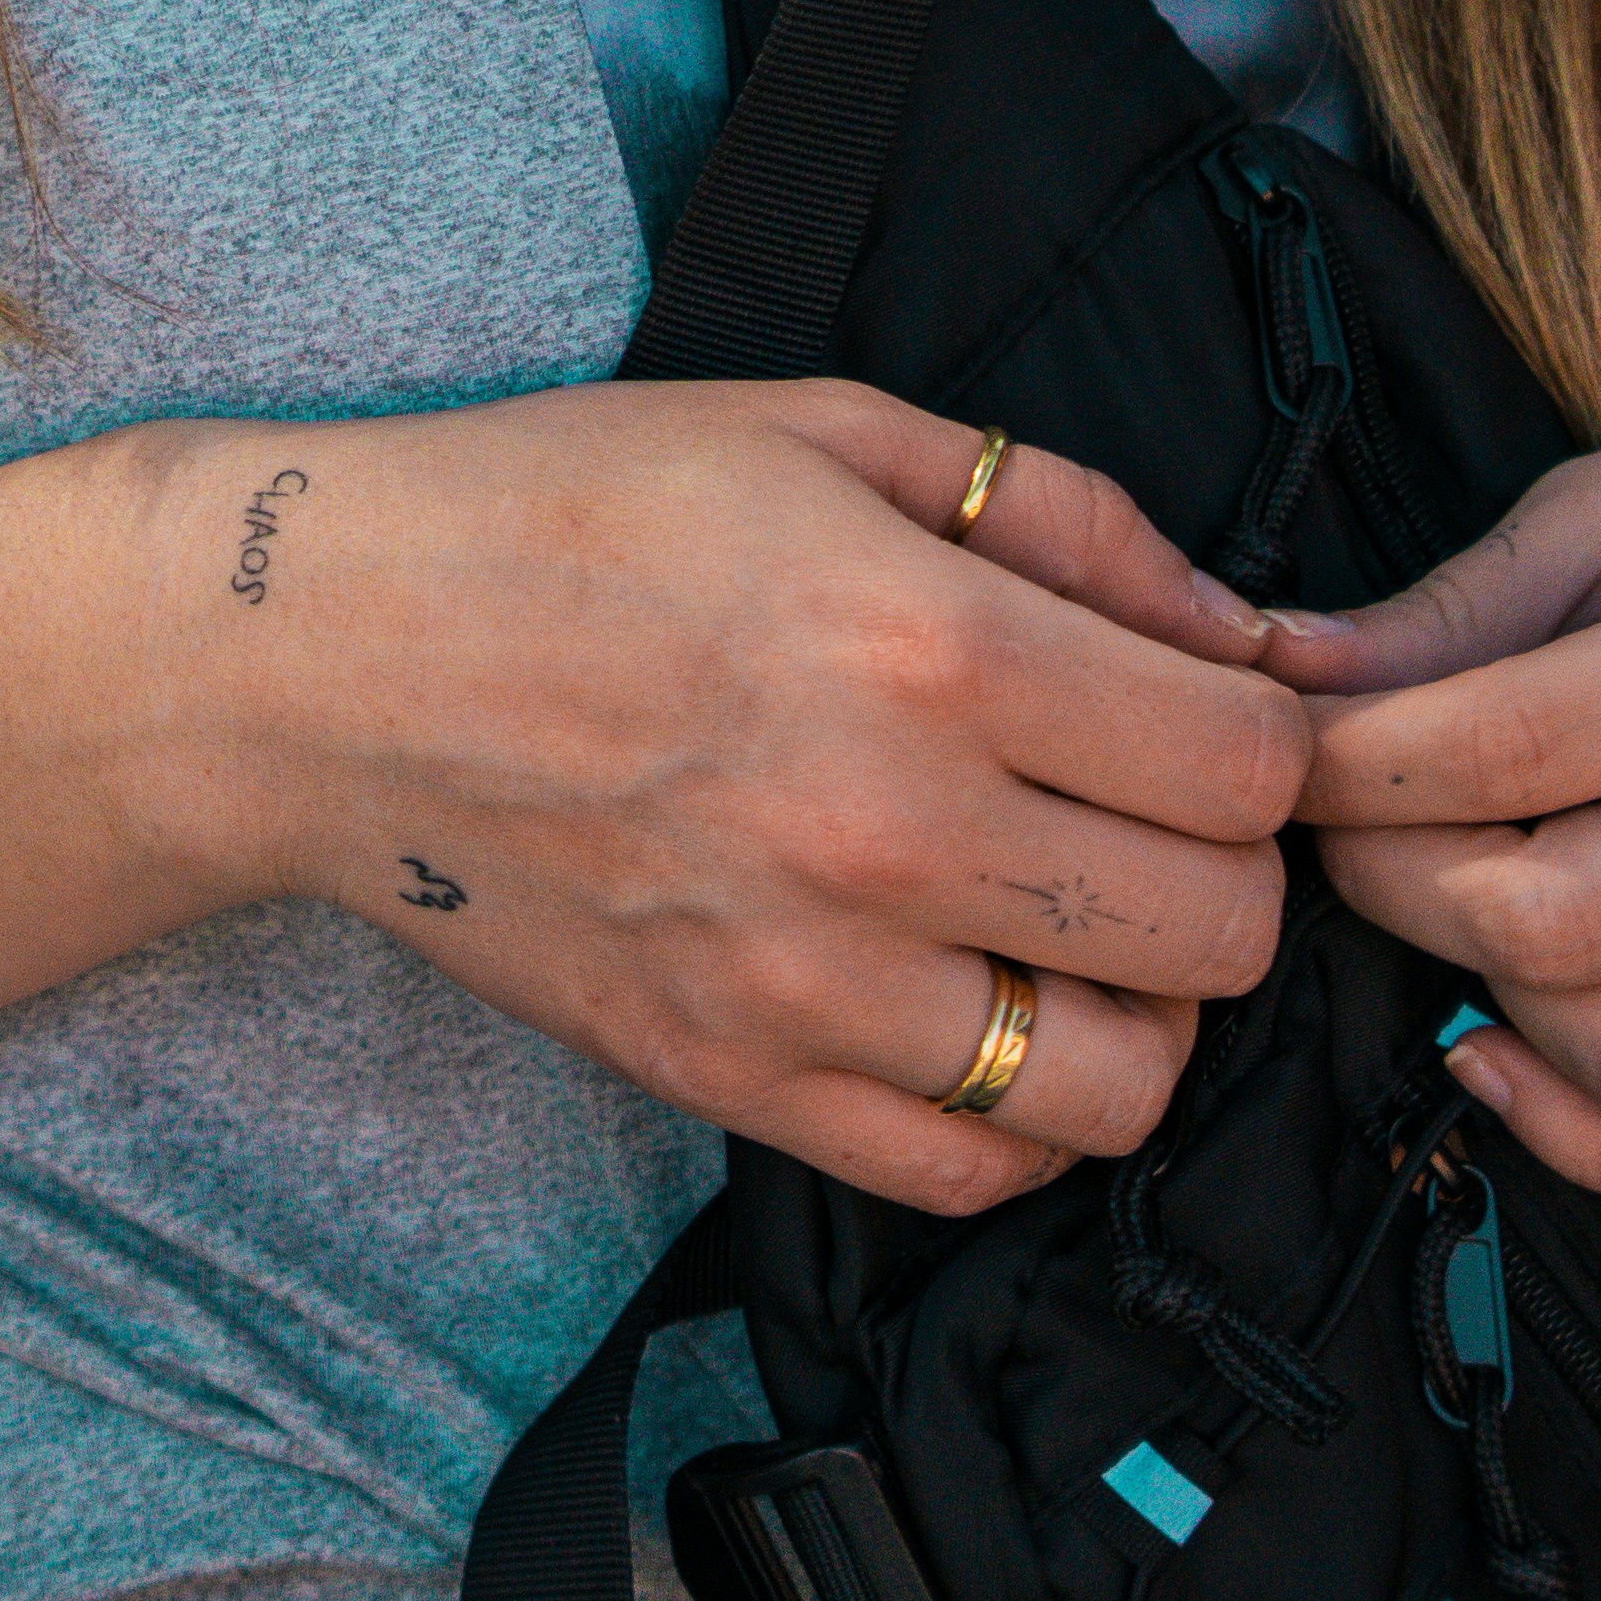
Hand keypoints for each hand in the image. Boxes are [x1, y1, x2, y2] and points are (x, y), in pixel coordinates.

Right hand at [141, 385, 1307, 1219]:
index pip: (1248, 765)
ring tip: (1067, 923)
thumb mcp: (825, 429)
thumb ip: (1059, 513)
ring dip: (1133, 1009)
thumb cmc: (575, 511)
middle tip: (1148, 815)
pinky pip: (966, 1171)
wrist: (330, 659)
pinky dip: (1013, 1112)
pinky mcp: (731, 1078)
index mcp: (932, 642)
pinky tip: (974, 1006)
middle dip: (1225, 871)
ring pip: (1118, 1085)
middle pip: (1219, 934)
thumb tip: (1237, 624)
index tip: (1216, 713)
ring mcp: (808, 981)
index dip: (1270, 736)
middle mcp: (890, 830)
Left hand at [1265, 401, 1600, 1200]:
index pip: (1521, 745)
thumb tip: (1276, 671)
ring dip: (1492, 1006)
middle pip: (1565, 922)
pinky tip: (1498, 1051)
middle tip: (1343, 830)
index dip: (1361, 763)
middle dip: (1399, 883)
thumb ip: (1456, 608)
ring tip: (1443, 913)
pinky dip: (1593, 1139)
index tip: (1285, 752)